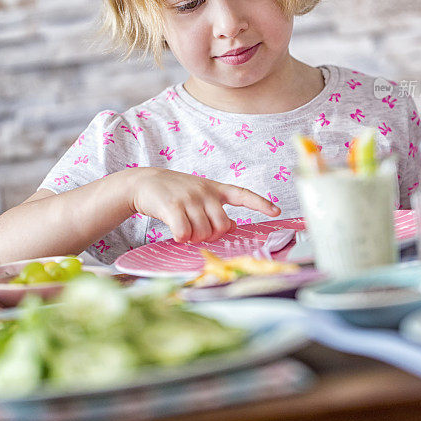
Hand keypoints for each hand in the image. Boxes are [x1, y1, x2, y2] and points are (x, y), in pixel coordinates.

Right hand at [129, 168, 280, 243]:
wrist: (144, 182)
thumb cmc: (174, 193)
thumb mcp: (199, 195)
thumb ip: (216, 208)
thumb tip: (233, 227)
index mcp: (214, 188)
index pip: (243, 194)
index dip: (260, 204)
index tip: (276, 211)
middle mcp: (205, 192)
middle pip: (223, 226)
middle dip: (212, 235)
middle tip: (198, 231)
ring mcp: (190, 198)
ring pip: (204, 233)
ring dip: (194, 238)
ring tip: (184, 228)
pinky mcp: (173, 207)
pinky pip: (185, 234)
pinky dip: (181, 238)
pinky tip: (175, 231)